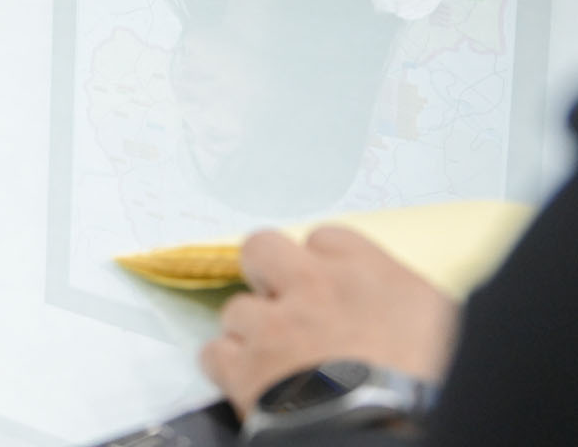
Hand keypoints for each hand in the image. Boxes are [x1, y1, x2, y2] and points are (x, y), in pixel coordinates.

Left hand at [200, 227, 459, 417]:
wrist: (396, 436)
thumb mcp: (451, 332)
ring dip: (251, 332)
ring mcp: (272, 326)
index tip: (333, 287)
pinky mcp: (243, 369)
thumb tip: (413, 312)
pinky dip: (229, 369)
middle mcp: (312, 287)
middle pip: (262, 248)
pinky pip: (215, 354)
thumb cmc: (435, 388)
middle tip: (284, 303)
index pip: (329, 239)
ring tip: (278, 362)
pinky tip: (254, 387)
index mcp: (369, 273)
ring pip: (236, 308)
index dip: (325, 264)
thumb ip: (413, 307)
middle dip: (267, 273)